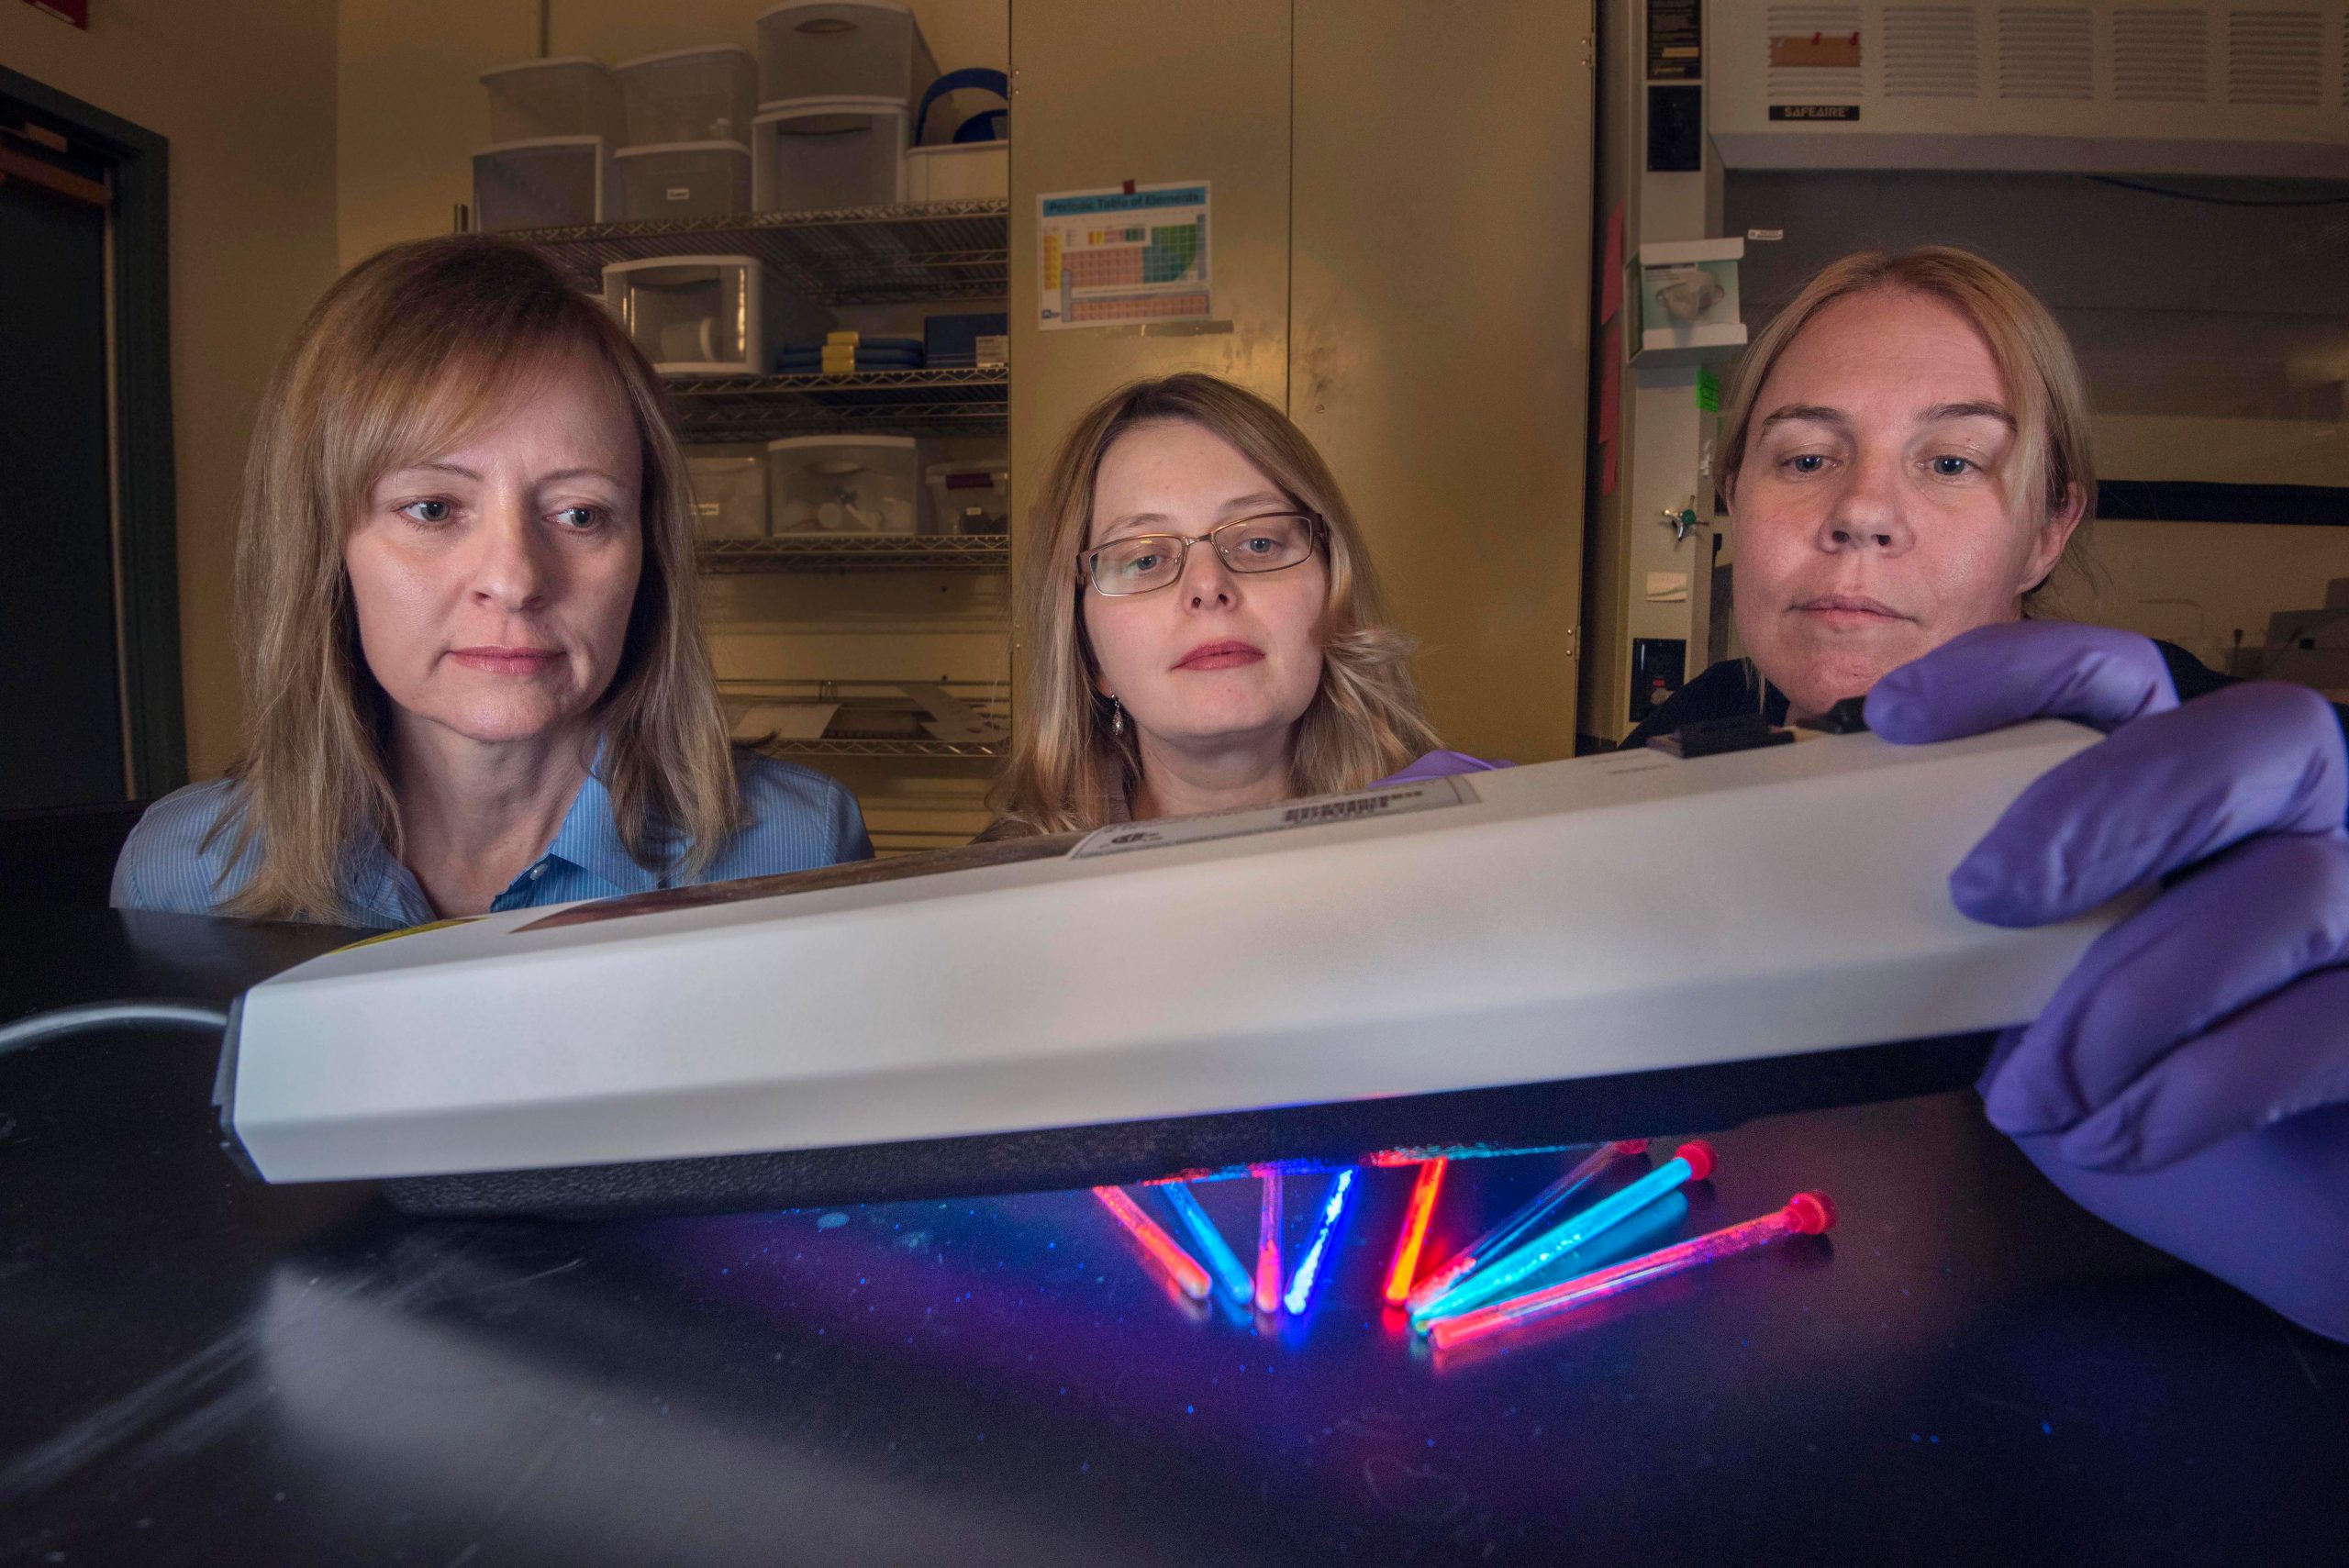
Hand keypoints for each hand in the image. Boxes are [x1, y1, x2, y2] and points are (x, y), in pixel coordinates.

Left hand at [1867, 622, 2348, 1171]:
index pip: (2127, 676)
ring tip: (2031, 1095)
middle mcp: (2312, 813)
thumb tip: (1867, 922)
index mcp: (2201, 781)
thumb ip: (1993, 934)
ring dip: (2127, 1003)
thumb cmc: (2144, 1074)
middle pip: (2253, 740)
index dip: (2019, 672)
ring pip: (2287, 894)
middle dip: (2106, 809)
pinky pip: (2326, 1029)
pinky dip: (2192, 1093)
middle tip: (1982, 897)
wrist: (2271, 1200)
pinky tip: (2109, 1138)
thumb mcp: (2041, 992)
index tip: (1895, 720)